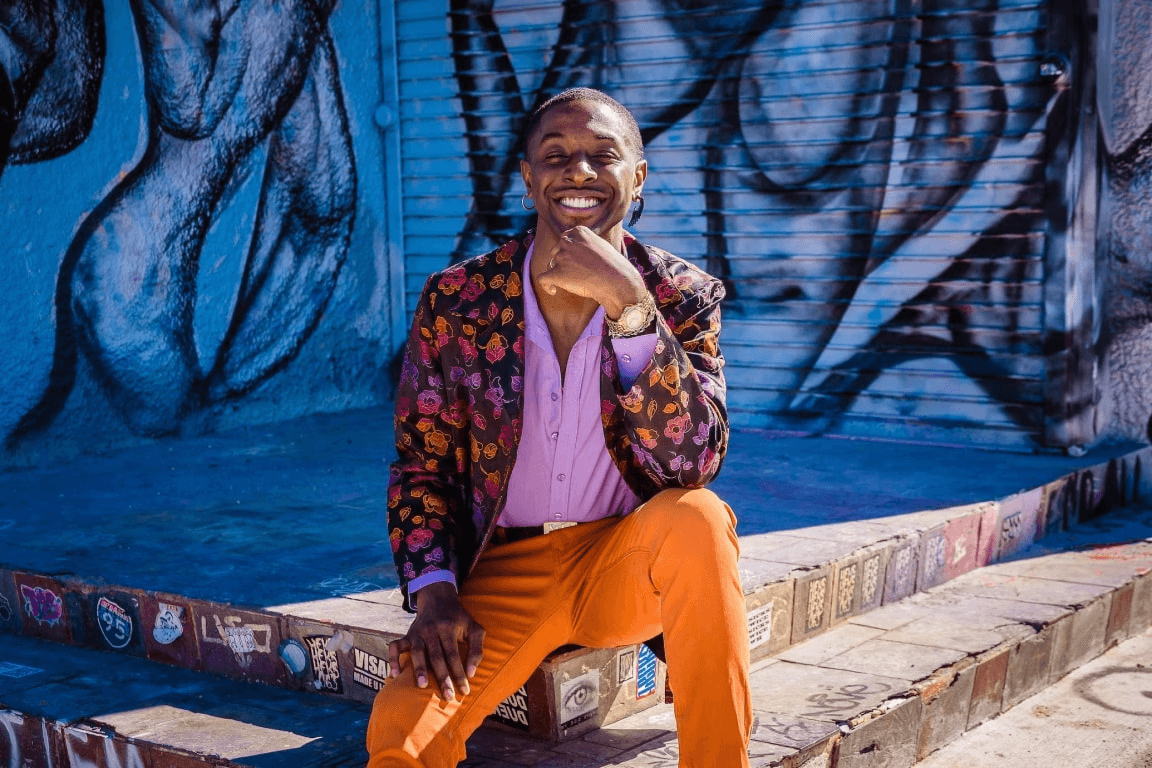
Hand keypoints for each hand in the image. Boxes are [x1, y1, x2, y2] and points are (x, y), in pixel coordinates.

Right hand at [388, 582, 484, 701]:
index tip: (464, 690)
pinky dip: (393, 659)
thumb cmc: (459, 618)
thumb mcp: (474, 628)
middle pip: (436, 656)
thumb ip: (477, 650)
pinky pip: (395, 646)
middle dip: (442, 677)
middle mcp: (431, 629)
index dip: (459, 673)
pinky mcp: (407, 634)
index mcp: (448, 627)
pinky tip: (394, 674)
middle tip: (448, 696)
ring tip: (422, 686)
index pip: (454, 654)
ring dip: (419, 669)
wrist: (438, 598)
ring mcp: (417, 632)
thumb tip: (471, 673)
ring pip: (417, 652)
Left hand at [537, 226, 647, 318]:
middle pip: (556, 252)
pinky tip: (553, 291)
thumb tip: (578, 248)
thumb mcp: (601, 245)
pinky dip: (546, 286)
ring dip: (559, 274)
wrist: (616, 280)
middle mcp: (567, 241)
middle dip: (562, 262)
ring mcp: (561, 257)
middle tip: (575, 273)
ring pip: (551, 265)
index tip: (573, 261)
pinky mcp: (556, 273)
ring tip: (573, 283)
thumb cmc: (613, 266)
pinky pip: (542, 279)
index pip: (564, 239)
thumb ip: (586, 243)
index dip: (566, 251)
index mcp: (578, 232)